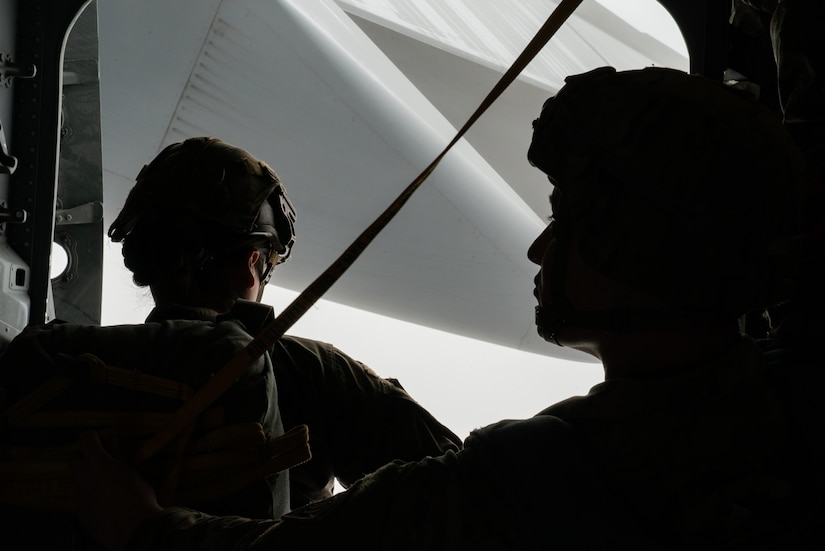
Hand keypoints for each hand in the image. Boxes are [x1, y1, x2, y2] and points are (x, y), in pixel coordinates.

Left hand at [72, 431, 162, 550]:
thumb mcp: (131, 470)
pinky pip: (82, 497)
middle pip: (74, 458)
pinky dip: (91, 495)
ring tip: (108, 484)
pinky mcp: (80, 511)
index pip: (86, 438)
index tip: (102, 439)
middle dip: (85, 456)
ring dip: (88, 477)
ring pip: (78, 479)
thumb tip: (113, 440)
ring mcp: (78, 494)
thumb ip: (118, 454)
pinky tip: (106, 501)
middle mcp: (82, 476)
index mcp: (96, 461)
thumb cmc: (138, 494)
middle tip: (103, 461)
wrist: (133, 528)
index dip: (94, 436)